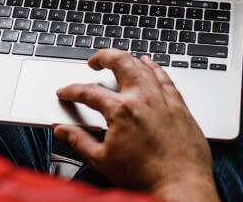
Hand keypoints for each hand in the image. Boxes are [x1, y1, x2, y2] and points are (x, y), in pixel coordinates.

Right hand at [54, 50, 219, 201]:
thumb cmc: (144, 178)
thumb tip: (62, 130)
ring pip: (143, 65)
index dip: (72, 90)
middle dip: (103, 56)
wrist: (180, 187)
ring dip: (128, 59)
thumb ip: (79, 140)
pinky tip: (150, 66)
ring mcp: (162, 97)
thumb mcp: (102, 160)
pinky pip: (165, 76)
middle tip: (94, 62)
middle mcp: (142, 97)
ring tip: (119, 60)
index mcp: (121, 110)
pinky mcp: (178, 103)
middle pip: (120, 61)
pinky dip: (154, 68)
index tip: (65, 92)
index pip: (89, 91)